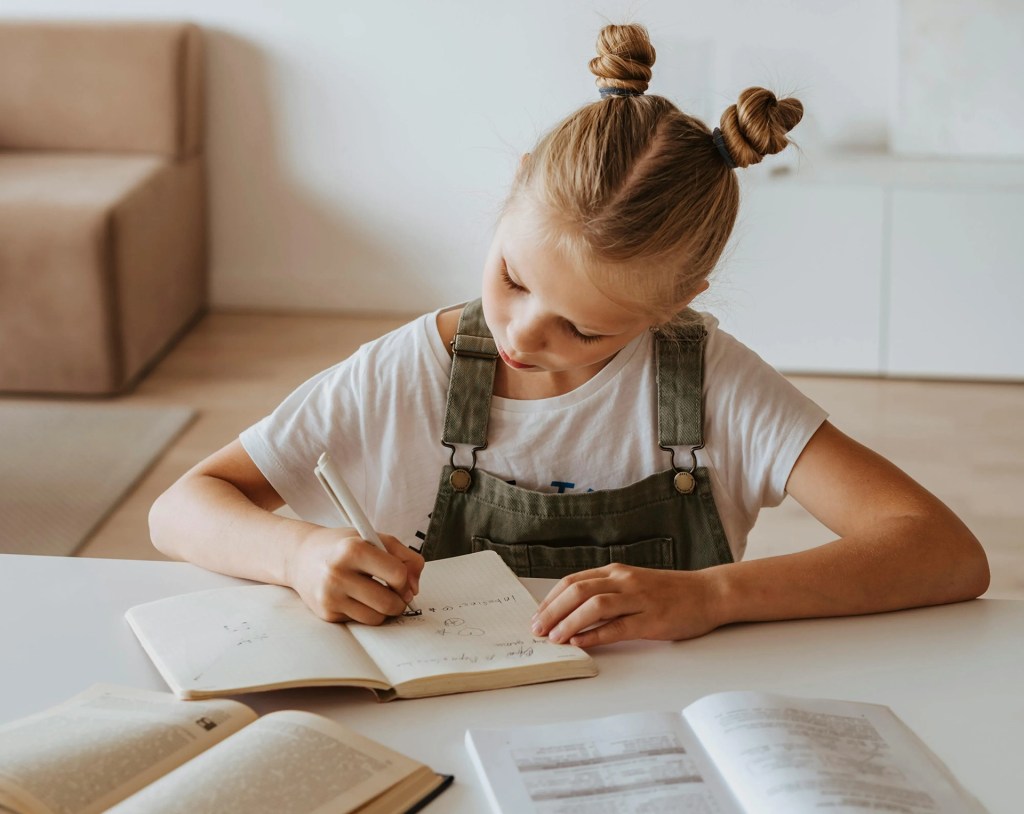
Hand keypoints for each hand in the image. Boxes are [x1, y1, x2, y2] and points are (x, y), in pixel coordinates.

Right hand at [287, 526, 424, 624]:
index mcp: (352, 549)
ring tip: (377, 594)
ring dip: (384, 610)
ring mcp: (330, 596)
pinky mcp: (326, 613)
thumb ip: (405, 556)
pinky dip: (365, 612)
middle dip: (400, 601)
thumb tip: (414, 588)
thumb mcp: (374, 538)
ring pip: (377, 618)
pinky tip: (356, 597)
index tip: (401, 578)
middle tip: (396, 593)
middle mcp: (338, 574)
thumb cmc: (342, 546)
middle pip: (389, 603)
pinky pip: (361, 622)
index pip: (397, 574)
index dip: (405, 578)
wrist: (301, 556)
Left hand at [531, 564, 724, 647]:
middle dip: (552, 610)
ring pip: (594, 606)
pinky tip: (581, 644)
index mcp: (616, 572)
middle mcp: (624, 581)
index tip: (537, 615)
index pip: (573, 581)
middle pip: (578, 591)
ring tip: (554, 638)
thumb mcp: (633, 584)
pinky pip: (618, 627)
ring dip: (569, 622)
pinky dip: (595, 635)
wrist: (708, 593)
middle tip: (537, 628)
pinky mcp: (652, 620)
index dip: (551, 599)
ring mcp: (638, 599)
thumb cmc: (670, 592)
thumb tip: (573, 612)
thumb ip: (607, 593)